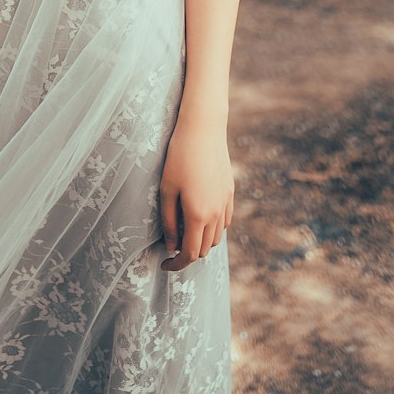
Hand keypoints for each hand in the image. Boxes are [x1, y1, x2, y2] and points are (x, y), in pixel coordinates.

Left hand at [159, 118, 234, 271]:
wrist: (204, 129)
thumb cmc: (179, 157)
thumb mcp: (166, 189)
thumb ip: (168, 221)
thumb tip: (172, 246)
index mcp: (198, 215)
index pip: (189, 254)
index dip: (176, 265)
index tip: (164, 265)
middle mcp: (216, 214)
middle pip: (204, 249)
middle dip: (187, 253)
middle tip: (171, 244)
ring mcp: (225, 203)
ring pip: (216, 237)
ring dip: (201, 241)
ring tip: (184, 230)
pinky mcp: (230, 192)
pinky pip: (224, 221)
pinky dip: (213, 228)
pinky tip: (200, 216)